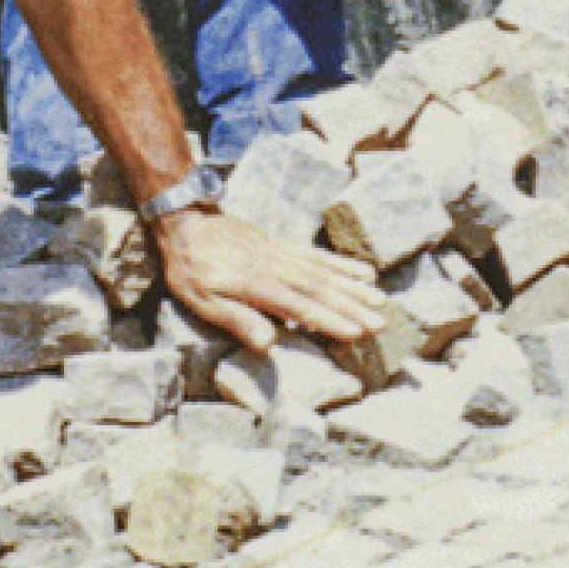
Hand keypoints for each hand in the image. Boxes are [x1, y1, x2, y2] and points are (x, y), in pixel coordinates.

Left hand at [155, 207, 385, 351]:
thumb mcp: (202, 302)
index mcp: (257, 285)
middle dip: (353, 308)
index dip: (330, 321)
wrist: (187, 224)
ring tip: (380, 300)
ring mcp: (282, 252)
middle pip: (321, 289)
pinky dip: (342, 264)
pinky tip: (361, 272)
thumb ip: (237, 320)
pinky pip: (317, 254)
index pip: (301, 307)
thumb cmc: (191, 270)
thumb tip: (269, 343)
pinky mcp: (283, 243)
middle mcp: (276, 267)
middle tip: (380, 323)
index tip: (357, 333)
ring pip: (324, 271)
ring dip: (354, 287)